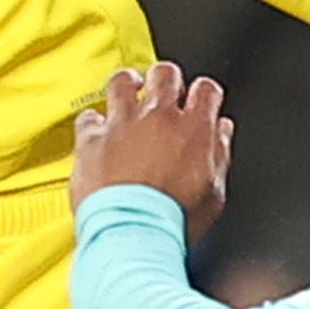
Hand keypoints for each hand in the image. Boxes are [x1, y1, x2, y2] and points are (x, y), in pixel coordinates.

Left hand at [76, 65, 235, 232]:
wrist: (132, 234)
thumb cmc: (173, 220)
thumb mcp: (214, 193)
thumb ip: (219, 153)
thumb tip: (220, 133)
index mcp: (195, 129)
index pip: (206, 90)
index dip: (203, 93)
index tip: (199, 100)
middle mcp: (159, 118)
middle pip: (165, 74)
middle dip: (167, 79)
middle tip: (164, 91)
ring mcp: (122, 125)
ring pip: (122, 82)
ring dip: (127, 84)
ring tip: (129, 90)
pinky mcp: (92, 139)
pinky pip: (88, 117)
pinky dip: (93, 121)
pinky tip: (96, 128)